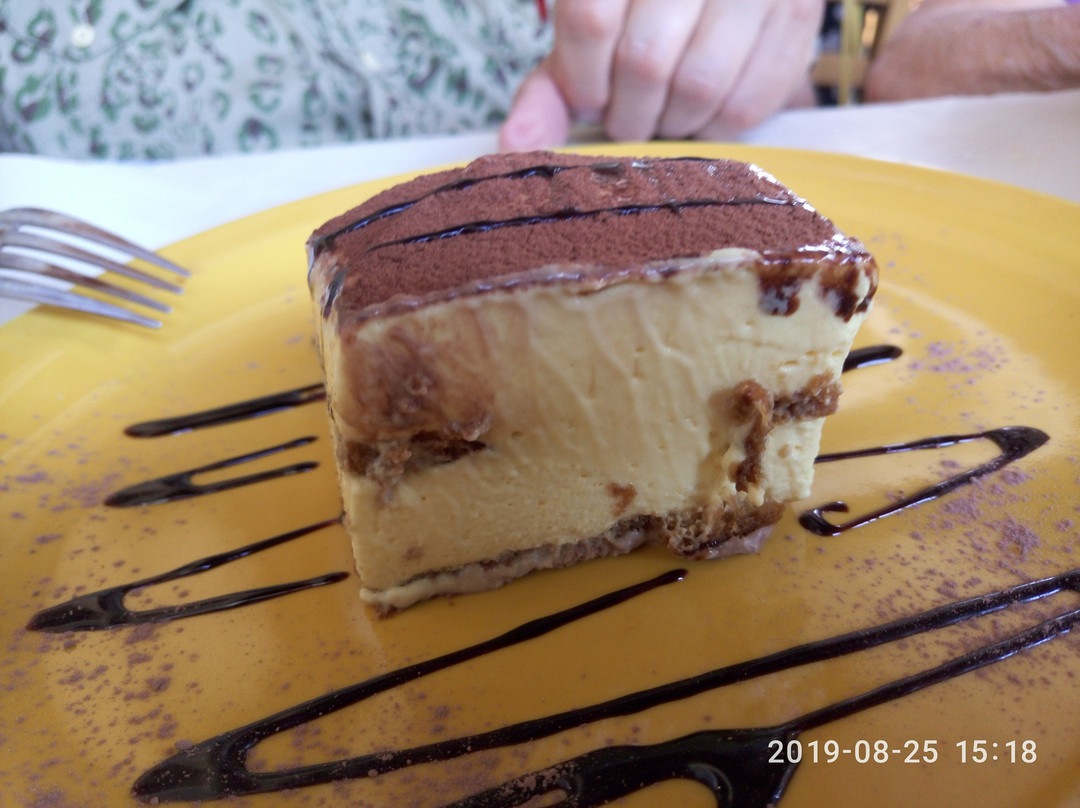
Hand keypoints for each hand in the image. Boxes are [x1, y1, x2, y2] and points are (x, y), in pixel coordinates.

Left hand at [500, 0, 823, 150]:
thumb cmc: (642, 14)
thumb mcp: (594, 29)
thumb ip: (551, 88)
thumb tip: (515, 146)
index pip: (590, 18)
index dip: (582, 79)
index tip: (591, 97)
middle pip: (646, 60)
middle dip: (629, 113)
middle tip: (631, 116)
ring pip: (700, 86)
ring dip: (672, 124)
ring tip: (666, 112)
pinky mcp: (799, 16)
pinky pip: (750, 104)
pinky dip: (717, 128)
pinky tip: (704, 111)